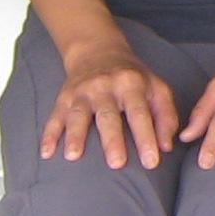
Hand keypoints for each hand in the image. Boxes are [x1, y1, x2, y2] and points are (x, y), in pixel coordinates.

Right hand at [42, 42, 180, 168]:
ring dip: (75, 135)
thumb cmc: (132, 76)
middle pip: (108, 116)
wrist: (98, 51)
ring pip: (78, 115)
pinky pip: (55, 117)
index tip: (151, 162)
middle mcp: (105, 87)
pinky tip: (46, 153)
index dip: (147, 137)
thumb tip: (168, 146)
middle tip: (117, 164)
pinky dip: (49, 135)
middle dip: (112, 140)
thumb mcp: (156, 87)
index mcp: (131, 84)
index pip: (140, 113)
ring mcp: (82, 93)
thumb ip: (166, 115)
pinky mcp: (64, 98)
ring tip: (73, 156)